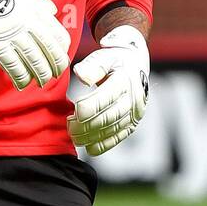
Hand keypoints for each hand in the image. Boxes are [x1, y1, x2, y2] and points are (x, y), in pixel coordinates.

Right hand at [0, 0, 69, 89]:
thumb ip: (37, 0)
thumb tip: (53, 11)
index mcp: (32, 10)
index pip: (56, 33)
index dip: (62, 48)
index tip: (60, 57)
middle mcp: (25, 23)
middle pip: (48, 49)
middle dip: (55, 65)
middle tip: (55, 75)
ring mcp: (10, 35)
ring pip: (32, 59)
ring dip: (39, 74)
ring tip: (42, 82)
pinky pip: (12, 65)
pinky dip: (19, 77)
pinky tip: (22, 84)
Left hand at [67, 24, 148, 154]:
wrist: (136, 67)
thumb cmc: (115, 61)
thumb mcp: (104, 57)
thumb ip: (92, 66)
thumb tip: (81, 77)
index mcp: (124, 80)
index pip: (106, 97)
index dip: (89, 107)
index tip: (74, 112)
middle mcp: (133, 98)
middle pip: (109, 116)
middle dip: (87, 125)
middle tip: (70, 128)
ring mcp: (134, 113)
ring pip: (113, 129)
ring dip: (93, 137)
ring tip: (75, 138)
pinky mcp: (133, 123)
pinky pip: (119, 136)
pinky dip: (104, 145)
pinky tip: (90, 148)